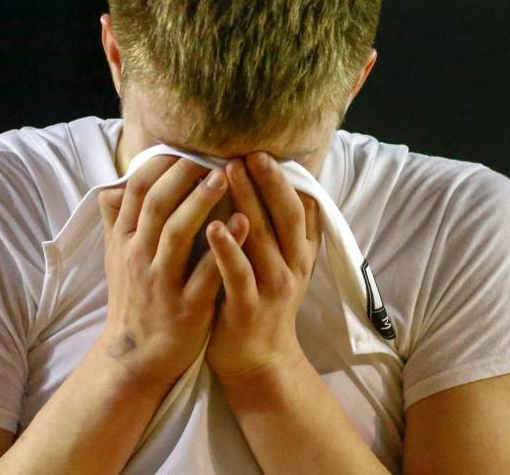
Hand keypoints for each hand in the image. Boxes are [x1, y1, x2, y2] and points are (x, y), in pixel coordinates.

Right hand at [96, 156, 236, 395]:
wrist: (136, 358)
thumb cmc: (134, 300)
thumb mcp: (116, 260)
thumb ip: (116, 221)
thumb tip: (112, 186)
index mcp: (125, 242)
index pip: (138, 191)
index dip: (160, 165)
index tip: (184, 146)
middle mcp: (139, 257)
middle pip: (157, 205)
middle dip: (182, 175)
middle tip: (210, 153)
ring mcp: (161, 283)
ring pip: (177, 233)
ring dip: (200, 201)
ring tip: (225, 176)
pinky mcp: (185, 308)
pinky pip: (205, 272)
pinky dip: (224, 247)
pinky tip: (245, 223)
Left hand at [205, 152, 321, 383]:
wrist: (256, 359)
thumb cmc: (260, 300)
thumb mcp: (280, 262)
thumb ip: (279, 227)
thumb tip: (278, 181)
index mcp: (298, 252)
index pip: (297, 206)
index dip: (282, 178)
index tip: (262, 150)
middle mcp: (290, 266)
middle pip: (283, 215)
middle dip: (266, 180)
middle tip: (246, 150)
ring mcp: (271, 287)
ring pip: (261, 238)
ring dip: (246, 202)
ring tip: (228, 171)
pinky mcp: (248, 308)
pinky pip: (238, 274)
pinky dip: (227, 249)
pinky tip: (212, 226)